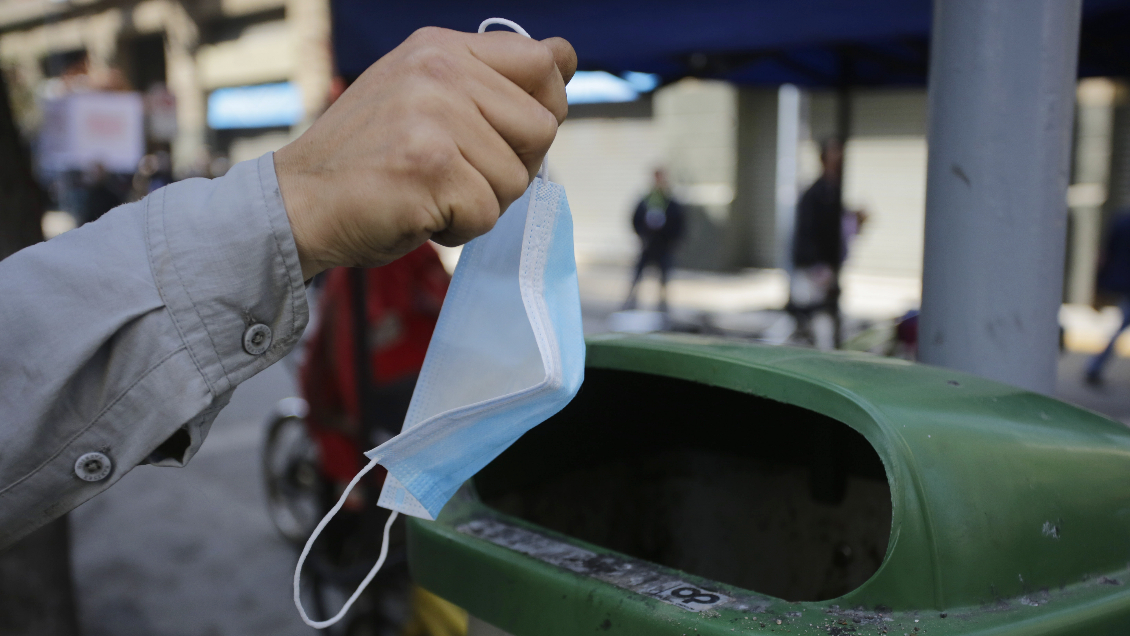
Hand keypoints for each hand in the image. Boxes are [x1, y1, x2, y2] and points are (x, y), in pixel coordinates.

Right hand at [274, 27, 576, 279]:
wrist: (298, 202)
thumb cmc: (368, 159)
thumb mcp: (426, 95)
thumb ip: (493, 79)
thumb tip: (567, 57)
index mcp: (441, 48)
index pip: (543, 65)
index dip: (545, 109)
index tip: (510, 135)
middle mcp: (439, 72)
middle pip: (541, 129)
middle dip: (511, 167)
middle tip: (457, 174)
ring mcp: (435, 117)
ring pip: (517, 179)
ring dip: (480, 202)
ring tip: (428, 192)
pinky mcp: (430, 167)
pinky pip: (487, 213)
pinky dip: (458, 229)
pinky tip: (418, 212)